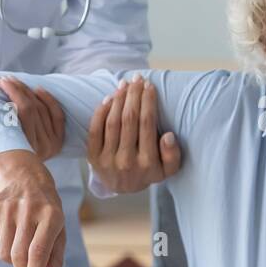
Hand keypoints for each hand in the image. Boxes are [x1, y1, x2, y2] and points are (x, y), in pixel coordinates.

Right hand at [0, 74, 64, 161]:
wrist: (20, 184)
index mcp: (24, 148)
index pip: (22, 110)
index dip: (12, 91)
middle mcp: (41, 146)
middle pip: (32, 107)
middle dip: (17, 88)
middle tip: (5, 79)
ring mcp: (52, 144)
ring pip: (42, 108)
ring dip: (28, 91)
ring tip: (16, 82)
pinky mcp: (58, 141)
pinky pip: (57, 116)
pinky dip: (49, 100)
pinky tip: (38, 90)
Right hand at [0, 149, 66, 266]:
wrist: (26, 178)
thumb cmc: (47, 210)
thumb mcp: (59, 230)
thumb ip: (55, 257)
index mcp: (51, 215)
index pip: (38, 252)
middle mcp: (29, 210)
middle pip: (18, 255)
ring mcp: (8, 207)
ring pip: (2, 252)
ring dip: (11, 258)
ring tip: (20, 244)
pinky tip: (9, 231)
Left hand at [87, 74, 181, 192]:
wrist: (123, 188)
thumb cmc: (148, 172)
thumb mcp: (167, 169)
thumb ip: (172, 155)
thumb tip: (168, 136)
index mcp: (147, 163)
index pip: (147, 125)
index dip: (148, 102)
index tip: (149, 86)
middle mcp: (126, 161)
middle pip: (129, 120)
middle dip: (134, 95)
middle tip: (137, 78)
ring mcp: (107, 160)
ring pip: (112, 122)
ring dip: (119, 99)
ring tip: (124, 84)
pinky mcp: (93, 157)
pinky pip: (95, 130)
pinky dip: (101, 112)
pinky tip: (109, 98)